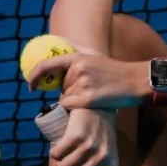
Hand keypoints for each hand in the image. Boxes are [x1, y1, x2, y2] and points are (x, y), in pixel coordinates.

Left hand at [27, 52, 148, 109]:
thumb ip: (76, 57)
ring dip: (76, 100)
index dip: (34, 76)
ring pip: (66, 98)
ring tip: (96, 94)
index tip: (31, 86)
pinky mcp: (88, 99)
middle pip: (61, 87)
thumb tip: (56, 58)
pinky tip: (94, 102)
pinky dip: (78, 108)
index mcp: (77, 57)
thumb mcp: (95, 57)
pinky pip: (72, 107)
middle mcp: (77, 69)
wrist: (136, 80)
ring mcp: (82, 84)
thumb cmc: (115, 71)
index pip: (47, 65)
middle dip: (71, 91)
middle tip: (91, 89)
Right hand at [50, 108, 118, 165]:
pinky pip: (57, 154)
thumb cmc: (99, 136)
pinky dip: (54, 152)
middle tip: (68, 164)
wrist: (99, 108)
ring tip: (65, 154)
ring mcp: (90, 147)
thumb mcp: (104, 156)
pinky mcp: (77, 137)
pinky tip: (58, 147)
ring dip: (59, 163)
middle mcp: (102, 159)